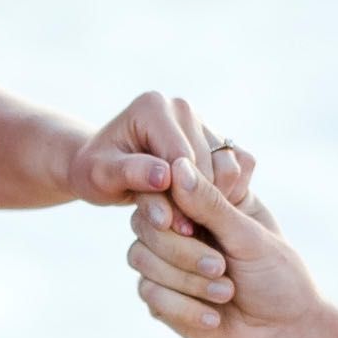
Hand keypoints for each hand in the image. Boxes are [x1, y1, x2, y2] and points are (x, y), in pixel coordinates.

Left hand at [66, 90, 253, 211]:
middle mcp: (182, 107)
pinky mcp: (217, 137)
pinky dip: (230, 192)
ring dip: (215, 199)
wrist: (105, 168)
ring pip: (229, 166)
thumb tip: (165, 178)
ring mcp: (202, 121)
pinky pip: (241, 166)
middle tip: (181, 230)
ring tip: (190, 221)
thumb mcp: (101, 176)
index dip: (180, 196)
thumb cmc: (96, 172)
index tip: (173, 227)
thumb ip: (131, 175)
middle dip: (197, 200)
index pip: (181, 156)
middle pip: (209, 162)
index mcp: (153, 107)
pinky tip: (205, 210)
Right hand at [129, 154, 325, 337]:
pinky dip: (184, 308)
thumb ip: (212, 204)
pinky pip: (149, 293)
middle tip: (221, 267)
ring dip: (187, 281)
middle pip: (145, 224)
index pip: (164, 188)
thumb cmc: (277, 276)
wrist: (283, 332)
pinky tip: (214, 317)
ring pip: (141, 258)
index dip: (168, 205)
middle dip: (182, 251)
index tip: (190, 226)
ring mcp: (165, 262)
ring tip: (227, 292)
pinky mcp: (160, 296)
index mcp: (203, 202)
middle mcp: (179, 227)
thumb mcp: (249, 236)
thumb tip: (178, 166)